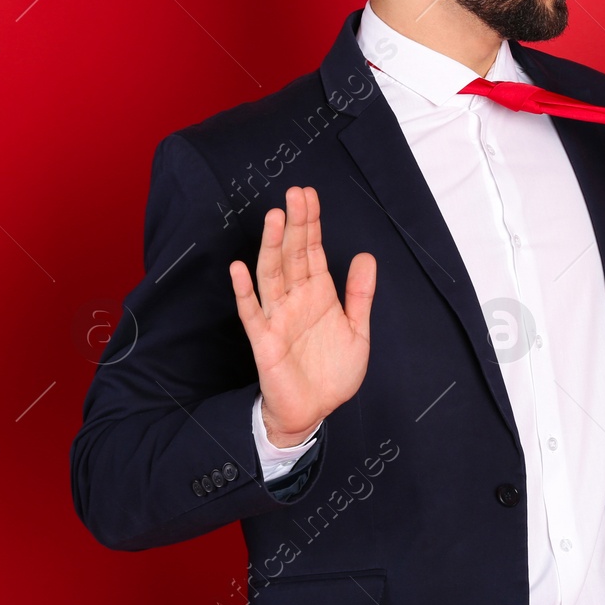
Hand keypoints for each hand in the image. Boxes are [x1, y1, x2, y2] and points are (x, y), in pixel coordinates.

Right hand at [230, 186, 375, 445]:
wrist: (315, 411)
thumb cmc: (333, 372)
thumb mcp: (358, 330)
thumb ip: (360, 294)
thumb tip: (365, 255)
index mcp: (318, 294)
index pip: (312, 250)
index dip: (311, 223)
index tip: (309, 195)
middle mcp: (296, 299)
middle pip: (293, 255)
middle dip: (295, 224)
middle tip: (295, 193)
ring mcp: (278, 317)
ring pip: (272, 274)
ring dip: (272, 246)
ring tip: (275, 217)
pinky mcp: (264, 340)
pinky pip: (252, 312)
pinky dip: (245, 290)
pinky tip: (239, 268)